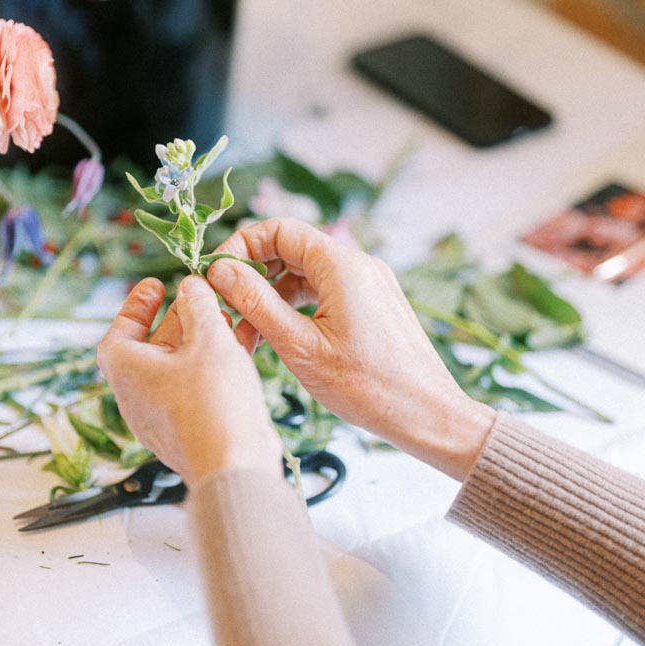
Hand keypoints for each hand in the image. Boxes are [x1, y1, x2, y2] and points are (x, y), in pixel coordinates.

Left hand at [97, 274, 283, 488]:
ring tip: (229, 316)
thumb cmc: (211, 401)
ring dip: (204, 339)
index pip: (119, 332)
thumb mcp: (208, 339)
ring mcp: (164, 416)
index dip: (136, 306)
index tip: (155, 285)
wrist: (233, 465)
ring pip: (181, 367)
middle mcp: (138, 396)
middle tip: (202, 295)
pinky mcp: (192, 428)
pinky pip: (199, 387)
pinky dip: (217, 363)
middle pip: (154, 346)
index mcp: (126, 371)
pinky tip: (245, 343)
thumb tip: (191, 286)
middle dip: (180, 318)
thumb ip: (200, 306)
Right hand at [207, 219, 494, 479]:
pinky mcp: (372, 304)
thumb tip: (219, 269)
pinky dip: (296, 309)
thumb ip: (256, 302)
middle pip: (290, 250)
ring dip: (271, 298)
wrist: (428, 415)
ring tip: (247, 337)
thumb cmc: (367, 387)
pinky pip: (324, 292)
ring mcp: (368, 283)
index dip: (241, 247)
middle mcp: (358, 264)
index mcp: (341, 265)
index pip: (279, 230)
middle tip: (225, 311)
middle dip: (252, 277)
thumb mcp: (299, 346)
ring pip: (305, 275)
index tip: (216, 277)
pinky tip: (278, 339)